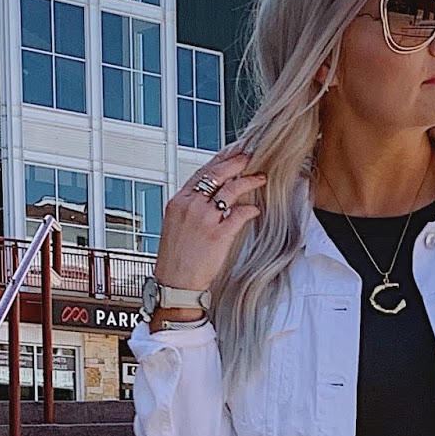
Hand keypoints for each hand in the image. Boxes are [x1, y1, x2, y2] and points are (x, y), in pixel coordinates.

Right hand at [153, 145, 267, 292]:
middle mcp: (191, 206)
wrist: (175, 282)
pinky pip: (240, 214)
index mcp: (179, 201)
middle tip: (249, 158)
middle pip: (217, 174)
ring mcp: (205, 219)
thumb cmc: (176, 257)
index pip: (202, 172)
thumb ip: (191, 206)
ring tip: (259, 178)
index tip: (231, 153)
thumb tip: (209, 195)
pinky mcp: (218, 234)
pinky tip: (255, 210)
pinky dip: (250, 209)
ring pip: (231, 190)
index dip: (220, 160)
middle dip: (236, 162)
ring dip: (249, 181)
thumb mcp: (176, 224)